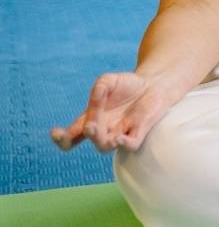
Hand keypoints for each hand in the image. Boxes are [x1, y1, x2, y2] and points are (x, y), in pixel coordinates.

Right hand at [50, 72, 172, 153]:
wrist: (154, 85)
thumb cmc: (128, 85)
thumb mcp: (109, 81)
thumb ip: (99, 87)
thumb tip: (97, 95)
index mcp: (91, 119)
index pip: (71, 135)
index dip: (61, 138)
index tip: (56, 132)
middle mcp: (103, 129)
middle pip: (89, 138)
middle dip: (88, 132)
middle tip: (91, 125)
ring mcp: (120, 132)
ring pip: (105, 146)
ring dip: (102, 141)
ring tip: (101, 131)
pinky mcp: (138, 133)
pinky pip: (130, 146)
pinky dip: (123, 144)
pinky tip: (120, 137)